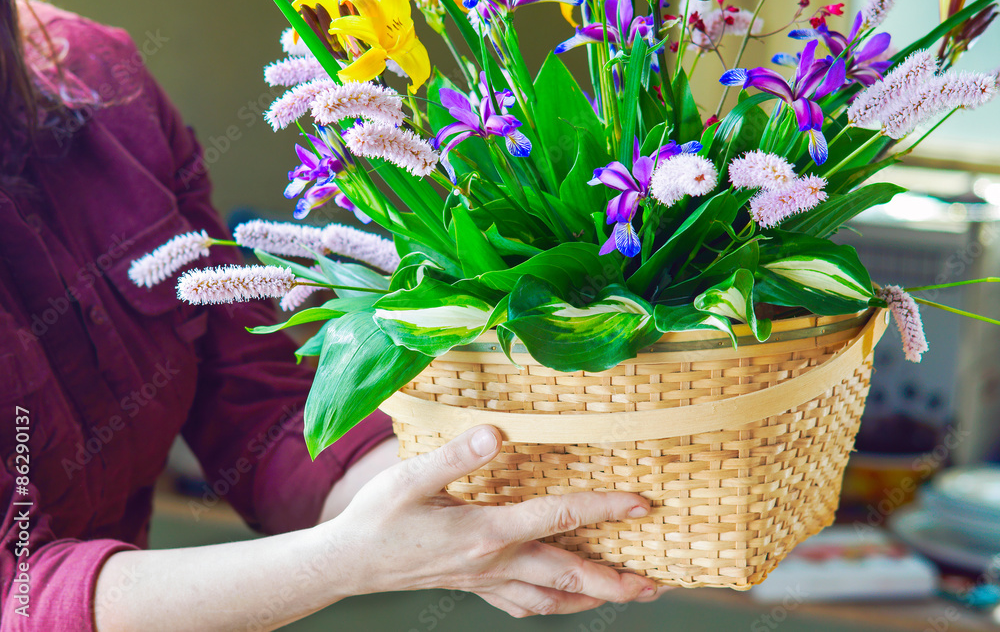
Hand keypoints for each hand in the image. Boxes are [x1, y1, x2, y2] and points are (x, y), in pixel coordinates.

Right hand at [323, 425, 660, 616]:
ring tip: (624, 597)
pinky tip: (558, 602)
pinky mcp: (474, 588)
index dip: (603, 510)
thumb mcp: (411, 479)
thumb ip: (457, 456)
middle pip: (568, 577)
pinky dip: (551, 606)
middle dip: (614, 581)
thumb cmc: (378, 519)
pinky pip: (523, 606)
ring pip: (551, 600)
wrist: (348, 564)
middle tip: (653, 584)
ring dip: (591, 600)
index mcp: (487, 533)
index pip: (558, 518)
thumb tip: (498, 433)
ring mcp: (486, 581)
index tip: (641, 505)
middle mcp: (494, 563)